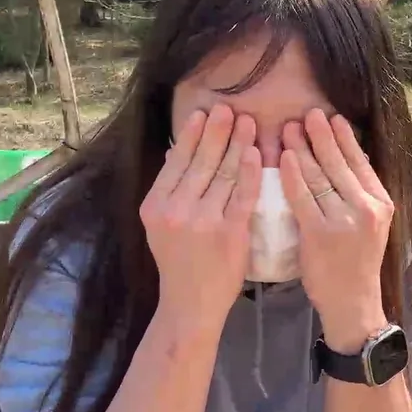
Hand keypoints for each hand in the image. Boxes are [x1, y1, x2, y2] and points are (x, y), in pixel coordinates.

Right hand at [140, 104, 260, 334]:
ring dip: (237, 144)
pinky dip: (250, 171)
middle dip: (217, 131)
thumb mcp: (159, 225)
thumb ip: (168, 190)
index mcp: (155, 205)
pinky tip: (256, 152)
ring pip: (223, 174)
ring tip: (248, 122)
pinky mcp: (230, 233)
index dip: (192, 134)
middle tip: (229, 108)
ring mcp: (203, 222)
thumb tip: (172, 152)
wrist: (190, 304)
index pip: (176, 161)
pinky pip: (243, 195)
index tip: (204, 113)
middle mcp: (175, 210)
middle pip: (201, 161)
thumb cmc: (178, 262)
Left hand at [281, 109, 392, 354]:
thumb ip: (358, 194)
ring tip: (289, 128)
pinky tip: (282, 158)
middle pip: (339, 163)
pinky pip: (302, 197)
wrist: (353, 301)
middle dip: (321, 135)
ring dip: (303, 148)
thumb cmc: (355, 262)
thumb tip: (341, 158)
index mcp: (381, 202)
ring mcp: (344, 221)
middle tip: (307, 113)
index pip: (360, 162)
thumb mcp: (370, 224)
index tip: (331, 117)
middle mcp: (366, 208)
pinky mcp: (320, 235)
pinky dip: (292, 175)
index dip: (344, 137)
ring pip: (320, 176)